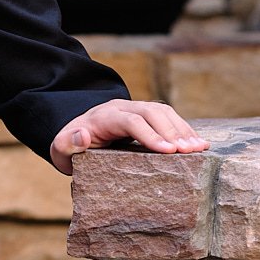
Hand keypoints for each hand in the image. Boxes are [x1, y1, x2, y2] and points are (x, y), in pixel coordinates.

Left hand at [48, 98, 207, 175]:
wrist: (76, 134)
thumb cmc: (71, 147)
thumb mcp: (61, 149)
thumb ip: (67, 144)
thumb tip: (83, 135)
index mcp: (103, 117)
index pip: (131, 122)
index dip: (150, 135)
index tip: (168, 152)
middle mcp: (122, 108)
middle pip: (152, 113)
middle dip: (172, 131)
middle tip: (189, 151)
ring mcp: (136, 109)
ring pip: (163, 112)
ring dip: (183, 129)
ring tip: (199, 149)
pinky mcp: (146, 115)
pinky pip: (168, 117)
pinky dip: (185, 129)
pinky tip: (199, 144)